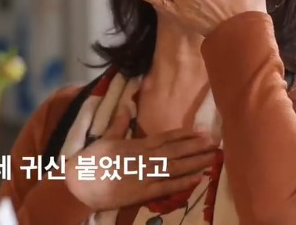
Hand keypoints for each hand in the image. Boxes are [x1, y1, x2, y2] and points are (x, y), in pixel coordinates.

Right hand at [64, 103, 217, 210]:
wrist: (79, 183)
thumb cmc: (91, 160)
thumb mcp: (106, 137)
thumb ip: (120, 122)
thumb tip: (128, 104)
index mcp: (136, 144)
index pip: (166, 137)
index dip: (185, 134)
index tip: (202, 130)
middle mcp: (144, 157)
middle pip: (176, 151)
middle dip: (196, 146)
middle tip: (215, 142)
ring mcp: (145, 175)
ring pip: (175, 167)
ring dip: (195, 162)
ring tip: (213, 157)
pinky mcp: (143, 192)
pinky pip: (166, 187)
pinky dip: (183, 182)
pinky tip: (198, 178)